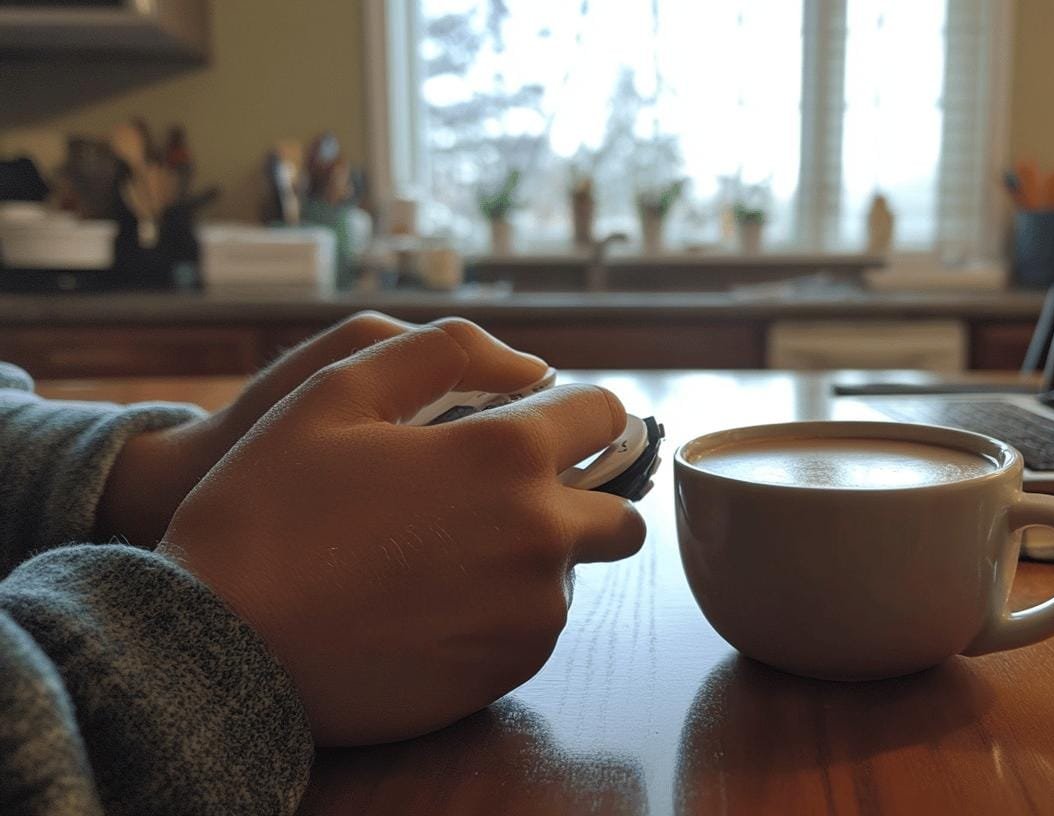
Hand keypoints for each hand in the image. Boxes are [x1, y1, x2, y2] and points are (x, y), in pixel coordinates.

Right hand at [157, 324, 644, 744]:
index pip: (605, 417)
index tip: (545, 424)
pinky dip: (507, 612)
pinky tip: (437, 603)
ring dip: (541, 560)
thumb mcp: (335, 389)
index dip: (575, 413)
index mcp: (508, 456)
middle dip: (585, 499)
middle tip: (514, 498)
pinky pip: (536, 631)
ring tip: (453, 554)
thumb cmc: (268, 507)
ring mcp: (529, 612)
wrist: (221, 644)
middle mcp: (541, 536)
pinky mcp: (507, 672)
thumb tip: (531, 367)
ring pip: (575, 577)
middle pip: (620, 516)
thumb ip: (442, 354)